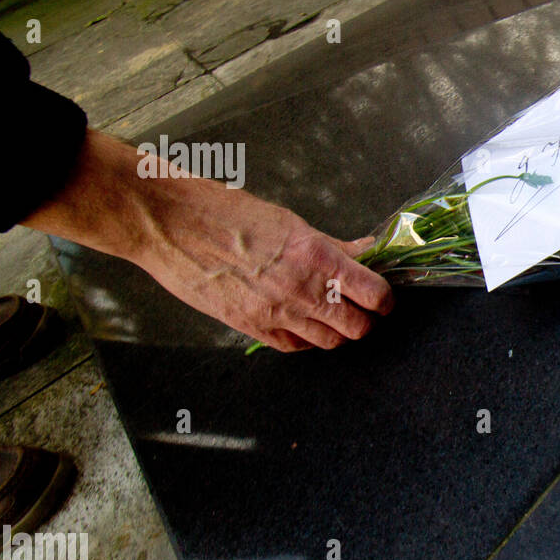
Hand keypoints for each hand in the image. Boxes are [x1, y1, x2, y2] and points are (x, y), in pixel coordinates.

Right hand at [23, 130, 392, 351]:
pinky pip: (295, 346)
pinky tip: (303, 324)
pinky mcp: (252, 328)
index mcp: (318, 257)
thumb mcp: (290, 222)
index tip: (383, 298)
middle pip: (358, 327)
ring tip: (331, 315)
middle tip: (360, 309)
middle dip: (364, 320)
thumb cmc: (229, 213)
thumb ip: (332, 246)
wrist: (173, 225)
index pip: (374, 294)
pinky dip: (306, 340)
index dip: (385, 300)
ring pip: (330, 341)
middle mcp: (303, 290)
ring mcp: (277, 314)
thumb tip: (365, 254)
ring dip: (337, 331)